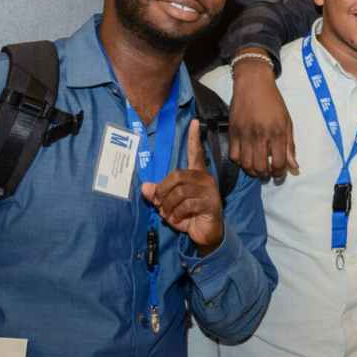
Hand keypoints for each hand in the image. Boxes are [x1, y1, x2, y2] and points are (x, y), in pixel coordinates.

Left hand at [142, 120, 223, 253]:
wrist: (205, 234)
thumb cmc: (188, 215)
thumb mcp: (168, 205)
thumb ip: (157, 195)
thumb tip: (145, 187)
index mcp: (196, 175)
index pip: (196, 152)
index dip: (194, 138)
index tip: (195, 122)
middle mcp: (204, 179)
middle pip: (176, 176)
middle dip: (163, 191)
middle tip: (161, 205)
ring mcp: (209, 191)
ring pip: (179, 192)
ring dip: (169, 207)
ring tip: (170, 215)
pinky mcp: (210, 203)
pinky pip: (186, 204)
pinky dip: (177, 214)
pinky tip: (179, 220)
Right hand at [229, 53, 297, 177]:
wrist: (253, 84)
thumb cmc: (273, 102)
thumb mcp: (287, 122)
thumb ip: (289, 146)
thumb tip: (294, 167)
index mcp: (276, 132)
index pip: (278, 162)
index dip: (279, 173)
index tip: (279, 174)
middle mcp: (260, 135)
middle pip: (260, 167)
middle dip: (265, 175)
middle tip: (268, 174)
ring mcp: (244, 135)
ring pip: (246, 164)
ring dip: (252, 172)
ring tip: (257, 169)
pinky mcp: (232, 132)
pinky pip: (233, 156)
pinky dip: (240, 162)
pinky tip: (246, 159)